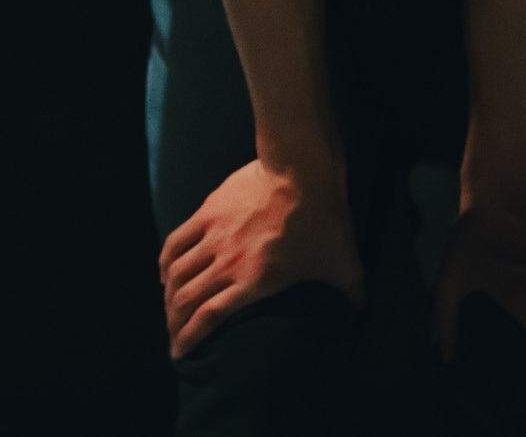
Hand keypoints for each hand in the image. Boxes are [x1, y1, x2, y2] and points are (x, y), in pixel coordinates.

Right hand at [159, 158, 364, 358]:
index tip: (180, 354)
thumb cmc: (324, 219)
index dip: (189, 339)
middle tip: (173, 338)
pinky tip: (166, 274)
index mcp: (254, 280)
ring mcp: (214, 236)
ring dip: (168, 296)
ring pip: (177, 272)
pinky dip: (166, 263)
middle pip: (186, 299)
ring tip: (169, 310)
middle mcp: (227, 261)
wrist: (301, 170)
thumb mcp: (345, 264)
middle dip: (174, 324)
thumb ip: (351, 294)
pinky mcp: (208, 213)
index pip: (209, 317)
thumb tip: (359, 312)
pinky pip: (175, 242)